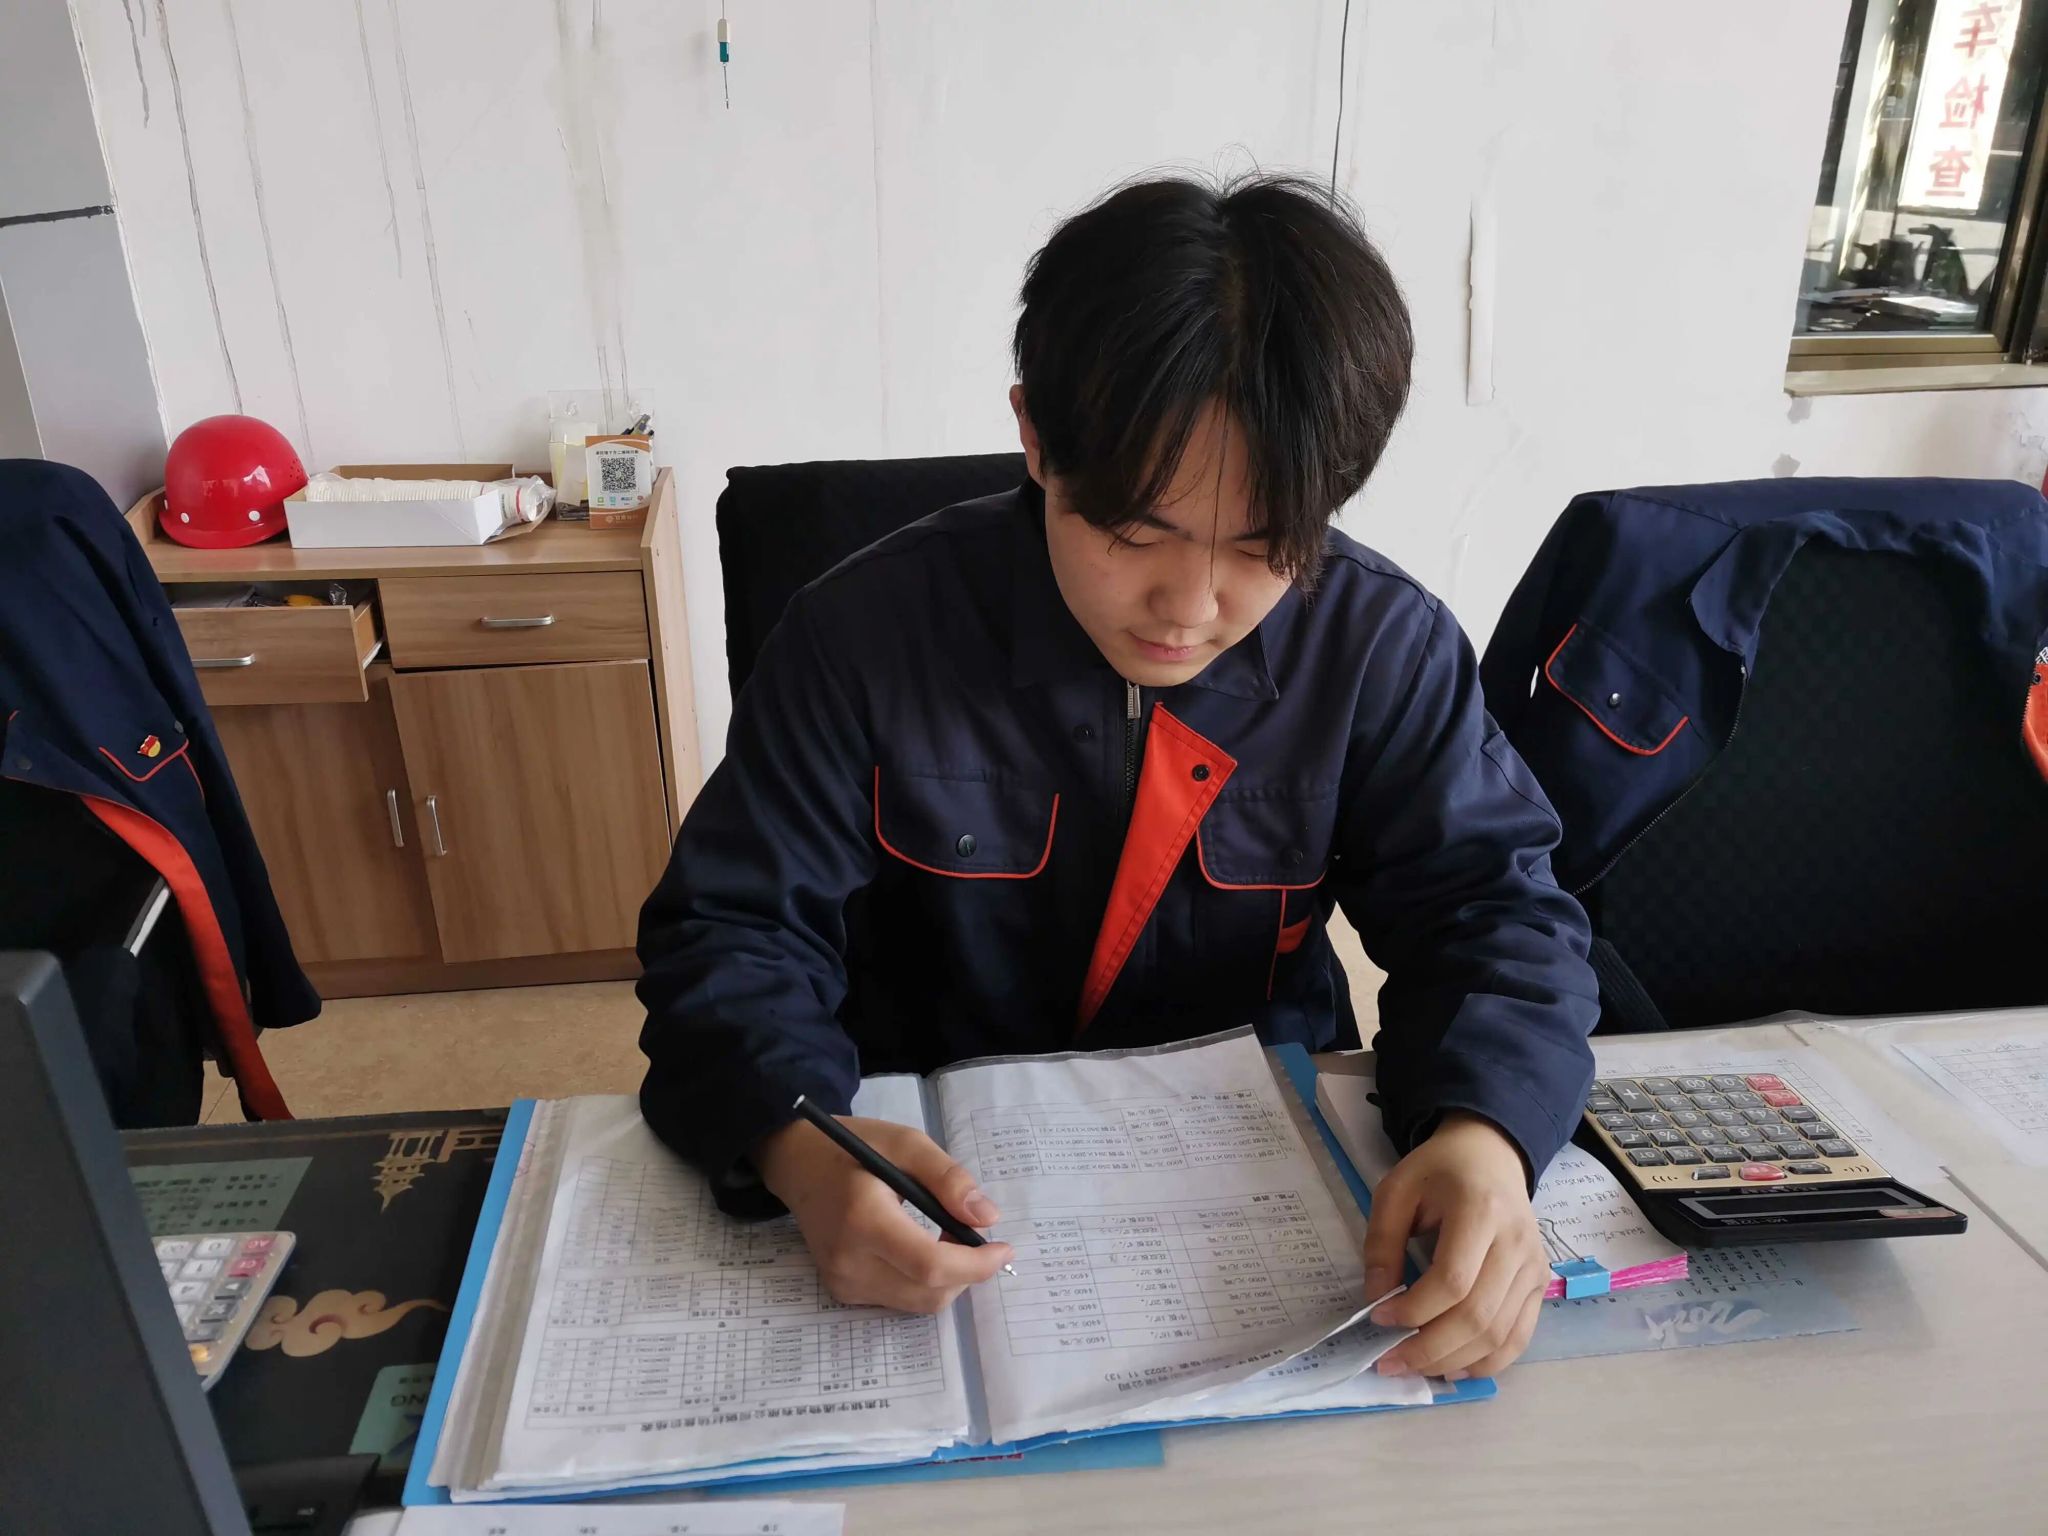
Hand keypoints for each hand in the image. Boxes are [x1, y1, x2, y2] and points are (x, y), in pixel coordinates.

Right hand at [754, 1114, 1013, 1314]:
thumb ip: (948, 1178)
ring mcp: (843, 1283)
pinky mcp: (842, 1293)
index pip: (928, 1264)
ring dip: (949, 1277)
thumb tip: (988, 1219)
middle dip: (967, 1271)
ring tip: (946, 1233)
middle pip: (929, 1292)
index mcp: (863, 1220)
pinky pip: (901, 1299)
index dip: (975, 1265)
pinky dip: (925, 1281)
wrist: (797, 1163)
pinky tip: (922, 1247)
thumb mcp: (906, 1143)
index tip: (1004, 1246)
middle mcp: (849, 1262)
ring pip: (919, 1302)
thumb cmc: (854, 1146)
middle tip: (973, 1231)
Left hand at [1361, 1110, 1547, 1379]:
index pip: (1452, 1280)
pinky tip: (1452, 1369)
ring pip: (1499, 1335)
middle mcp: (1517, 1243)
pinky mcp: (1542, 1285)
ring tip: (1413, 1367)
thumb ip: (1382, 1243)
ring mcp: (1535, 1268)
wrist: (1491, 1154)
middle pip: (1478, 1316)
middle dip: (1429, 1348)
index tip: (1378, 1317)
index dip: (1414, 1309)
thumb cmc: (1439, 1170)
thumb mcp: (1397, 1190)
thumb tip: (1377, 1298)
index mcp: (1481, 1211)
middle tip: (1389, 1360)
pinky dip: (1487, 1362)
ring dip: (1453, 1361)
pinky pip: (1519, 1337)